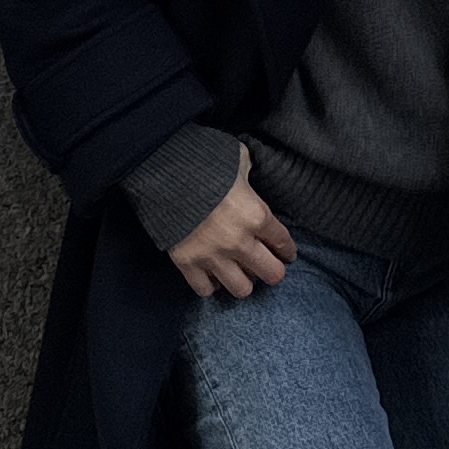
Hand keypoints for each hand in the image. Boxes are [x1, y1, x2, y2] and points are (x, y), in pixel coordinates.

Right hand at [170, 175, 294, 300]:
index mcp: (256, 215)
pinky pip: (205, 289)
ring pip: (241, 288)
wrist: (162, 173)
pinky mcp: (187, 263)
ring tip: (239, 273)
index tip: (285, 254)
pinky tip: (212, 275)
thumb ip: (247, 172)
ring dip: (243, 281)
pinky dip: (210, 284)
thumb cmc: (204, 163)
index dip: (287, 250)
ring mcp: (213, 255)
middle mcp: (239, 241)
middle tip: (266, 265)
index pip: (283, 242)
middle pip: (271, 273)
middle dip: (272, 270)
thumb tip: (246, 173)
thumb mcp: (237, 159)